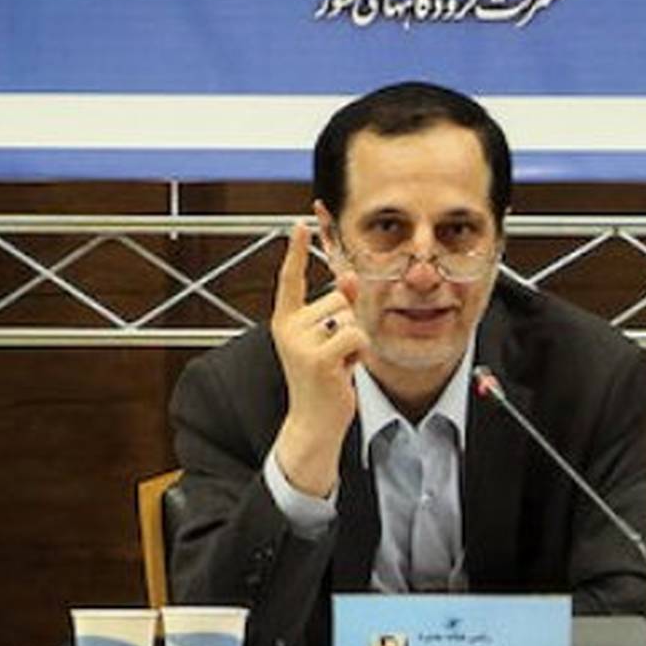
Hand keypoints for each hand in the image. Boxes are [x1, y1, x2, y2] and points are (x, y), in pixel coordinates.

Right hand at [269, 221, 368, 496]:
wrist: (313, 422)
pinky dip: (360, 351)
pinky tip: (346, 369)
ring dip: (355, 340)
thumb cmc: (324, 379)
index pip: (290, 278)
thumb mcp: (329, 339)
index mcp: (286, 320)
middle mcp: (288, 327)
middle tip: (336, 354)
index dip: (296, 250)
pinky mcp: (317, 358)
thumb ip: (338, 307)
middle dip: (349, 323)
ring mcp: (300, 343)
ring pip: (349, 316)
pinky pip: (355, 334)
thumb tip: (348, 276)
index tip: (300, 224)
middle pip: (339, 299)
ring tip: (340, 363)